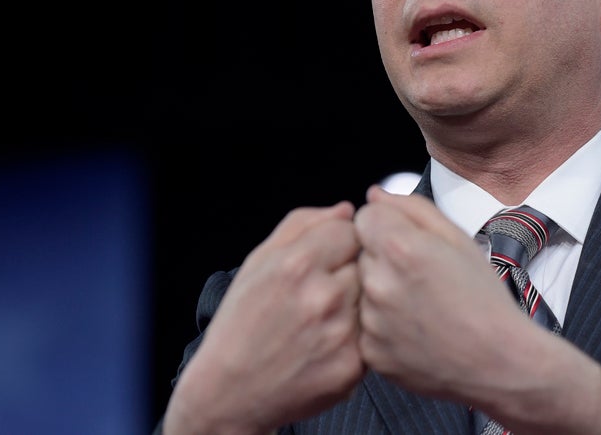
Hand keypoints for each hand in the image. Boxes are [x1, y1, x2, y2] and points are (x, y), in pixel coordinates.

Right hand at [164, 202, 363, 434]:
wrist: (230, 392)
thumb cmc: (240, 325)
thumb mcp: (257, 262)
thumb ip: (302, 224)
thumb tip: (345, 209)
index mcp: (297, 264)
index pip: (349, 228)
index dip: (337, 242)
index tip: (324, 258)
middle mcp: (323, 296)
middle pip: (364, 262)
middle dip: (346, 272)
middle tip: (318, 293)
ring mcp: (340, 334)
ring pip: (370, 298)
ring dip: (353, 304)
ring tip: (319, 320)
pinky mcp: (352, 366)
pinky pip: (369, 335)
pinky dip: (353, 337)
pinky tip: (324, 343)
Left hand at [354, 185, 540, 401]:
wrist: (499, 362)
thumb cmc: (484, 299)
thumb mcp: (459, 239)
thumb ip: (412, 208)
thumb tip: (375, 195)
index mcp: (400, 248)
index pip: (364, 216)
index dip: (387, 226)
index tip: (407, 243)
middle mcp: (379, 284)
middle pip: (361, 253)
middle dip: (382, 259)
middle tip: (419, 278)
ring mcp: (372, 322)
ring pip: (361, 290)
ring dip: (381, 292)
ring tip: (419, 306)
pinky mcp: (371, 353)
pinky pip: (364, 326)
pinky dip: (382, 326)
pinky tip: (414, 330)